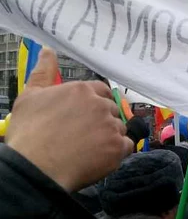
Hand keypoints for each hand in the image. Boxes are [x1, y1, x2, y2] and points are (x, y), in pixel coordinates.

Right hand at [6, 48, 132, 191]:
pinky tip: (99, 157)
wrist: (36, 167)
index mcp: (82, 91)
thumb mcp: (30, 97)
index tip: (86, 116)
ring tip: (88, 148)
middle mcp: (100, 105)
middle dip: (102, 121)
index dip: (96, 104)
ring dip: (109, 137)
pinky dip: (117, 153)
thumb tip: (48, 51)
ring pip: (119, 128)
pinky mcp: (118, 147)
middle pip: (111, 111)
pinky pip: (127, 147)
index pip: (102, 92)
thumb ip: (44, 73)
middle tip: (83, 136)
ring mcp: (111, 126)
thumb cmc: (29, 133)